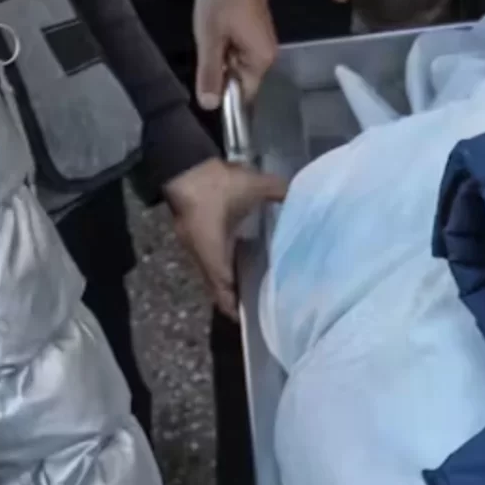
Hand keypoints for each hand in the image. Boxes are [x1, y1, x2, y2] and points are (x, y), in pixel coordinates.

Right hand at [164, 159, 288, 316]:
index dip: (232, 306)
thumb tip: (301, 195)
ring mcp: (191, 244)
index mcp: (213, 252)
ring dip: (225, 279)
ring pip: (209, 270)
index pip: (222, 289)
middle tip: (253, 304)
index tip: (244, 318)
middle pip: (214, 284)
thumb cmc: (217, 185)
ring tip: (249, 284)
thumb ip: (279, 192)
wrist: (182, 165)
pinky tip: (236, 256)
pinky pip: (206, 256)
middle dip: (231, 296)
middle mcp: (199, 254)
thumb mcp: (253, 186)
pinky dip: (220, 263)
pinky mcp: (190, 232)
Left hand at [194, 0, 277, 111]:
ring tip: (213, 36)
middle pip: (240, 79)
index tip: (208, 81)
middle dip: (220, 70)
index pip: (244, 95)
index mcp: (260, 60)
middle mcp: (266, 55)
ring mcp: (262, 43)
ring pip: (236, 65)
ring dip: (221, 57)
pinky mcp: (255, 33)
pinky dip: (224, 46)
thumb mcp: (209, 38)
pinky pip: (237, 51)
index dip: (225, 95)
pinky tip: (218, 31)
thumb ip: (210, 73)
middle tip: (209, 47)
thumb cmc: (221, 1)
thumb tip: (210, 105)